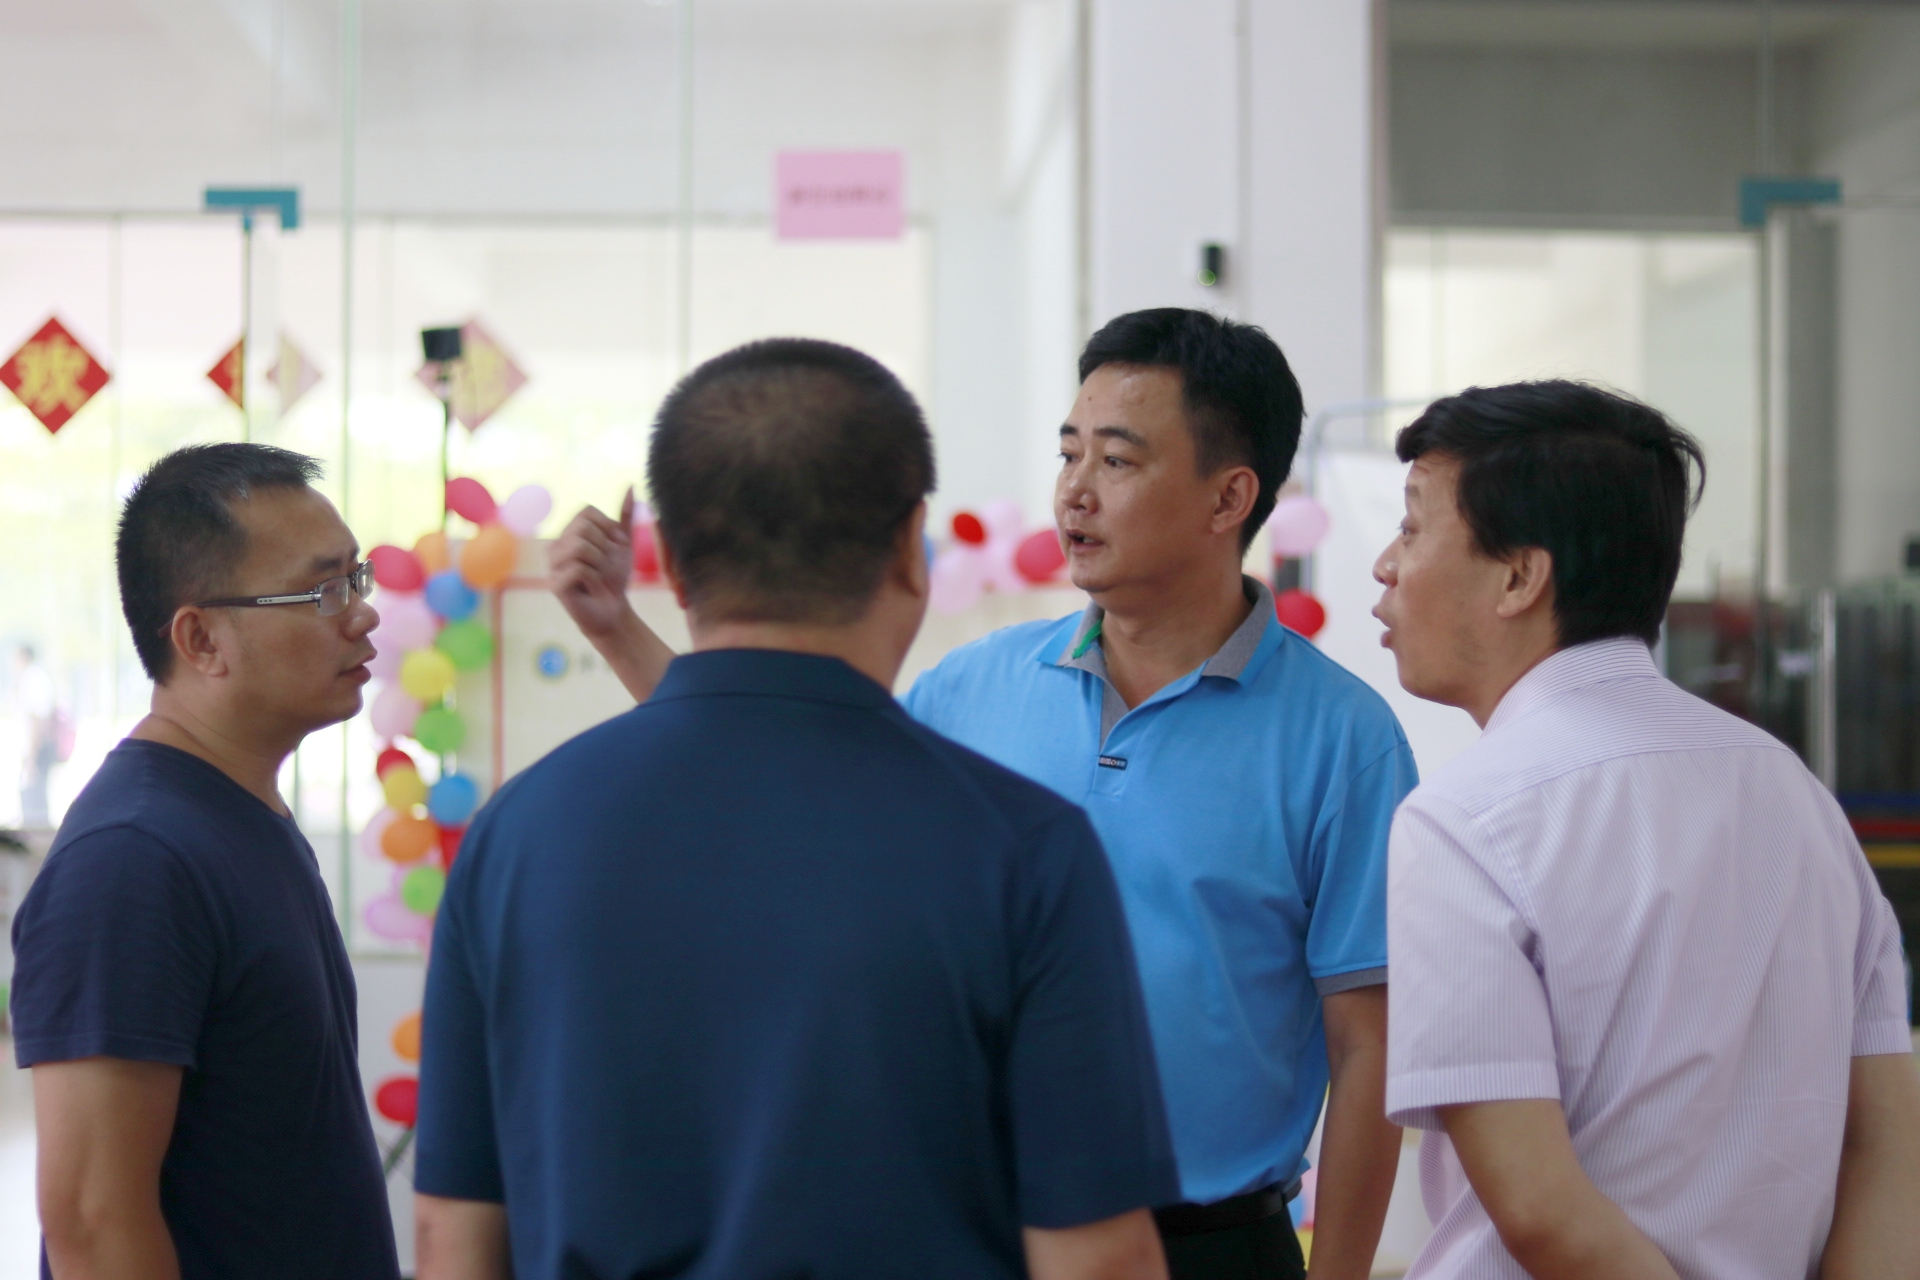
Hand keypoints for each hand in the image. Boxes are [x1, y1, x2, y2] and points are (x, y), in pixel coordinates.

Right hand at [550, 488, 637, 640]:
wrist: (613, 610)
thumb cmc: (614, 577)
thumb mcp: (623, 543)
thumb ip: (625, 516)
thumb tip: (631, 486)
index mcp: (568, 533)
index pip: (586, 512)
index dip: (607, 528)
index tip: (615, 547)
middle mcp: (555, 546)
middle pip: (583, 528)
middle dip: (605, 548)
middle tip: (605, 566)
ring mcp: (552, 565)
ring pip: (580, 546)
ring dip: (600, 563)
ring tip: (599, 577)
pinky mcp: (555, 585)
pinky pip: (579, 569)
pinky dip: (594, 579)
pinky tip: (592, 589)